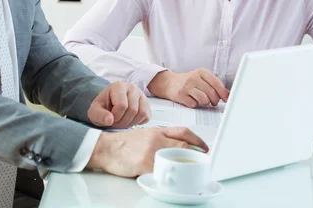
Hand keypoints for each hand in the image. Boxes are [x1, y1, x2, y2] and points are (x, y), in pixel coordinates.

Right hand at [86, 127, 207, 176]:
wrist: (107, 148)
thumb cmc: (125, 143)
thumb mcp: (145, 134)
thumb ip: (161, 138)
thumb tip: (178, 146)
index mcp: (158, 131)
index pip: (183, 132)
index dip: (198, 140)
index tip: (205, 148)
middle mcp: (156, 139)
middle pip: (183, 145)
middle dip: (195, 155)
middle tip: (201, 163)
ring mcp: (151, 152)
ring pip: (175, 159)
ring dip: (184, 167)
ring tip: (189, 173)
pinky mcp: (144, 164)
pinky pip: (161, 172)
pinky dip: (168, 177)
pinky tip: (170, 180)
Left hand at [88, 81, 150, 128]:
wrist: (108, 105)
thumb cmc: (102, 107)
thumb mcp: (94, 111)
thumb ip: (99, 115)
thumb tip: (110, 120)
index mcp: (118, 86)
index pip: (122, 105)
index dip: (115, 116)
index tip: (110, 117)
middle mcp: (132, 87)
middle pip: (132, 110)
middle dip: (123, 121)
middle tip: (115, 122)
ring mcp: (141, 95)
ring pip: (142, 113)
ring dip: (131, 122)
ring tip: (122, 121)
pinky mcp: (146, 103)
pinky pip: (147, 116)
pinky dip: (138, 122)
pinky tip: (130, 120)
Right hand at [147, 68, 228, 107]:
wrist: (169, 83)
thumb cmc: (189, 82)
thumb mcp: (201, 78)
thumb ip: (213, 84)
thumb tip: (227, 94)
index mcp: (201, 72)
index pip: (216, 83)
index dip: (223, 93)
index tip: (226, 98)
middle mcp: (194, 78)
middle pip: (211, 93)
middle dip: (215, 100)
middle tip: (213, 102)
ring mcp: (186, 86)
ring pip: (204, 100)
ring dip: (205, 103)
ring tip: (203, 101)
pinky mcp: (180, 95)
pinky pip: (194, 104)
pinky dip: (195, 105)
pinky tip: (192, 100)